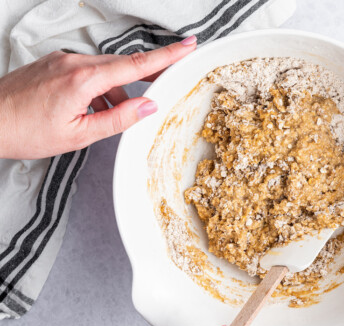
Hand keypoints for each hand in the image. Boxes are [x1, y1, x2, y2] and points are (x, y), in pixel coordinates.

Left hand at [0, 36, 196, 158]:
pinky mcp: (54, 64)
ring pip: (105, 71)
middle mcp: (74, 61)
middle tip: (163, 84)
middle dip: (145, 75)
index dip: (167, 56)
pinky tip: (89, 109)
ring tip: (103, 117)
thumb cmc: (26, 131)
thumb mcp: (79, 134)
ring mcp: (63, 60)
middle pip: (123, 65)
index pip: (136, 65)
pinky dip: (97, 89)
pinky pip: (87, 72)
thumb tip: (148, 106)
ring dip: (115, 91)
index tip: (188, 45)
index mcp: (84, 78)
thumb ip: (118, 118)